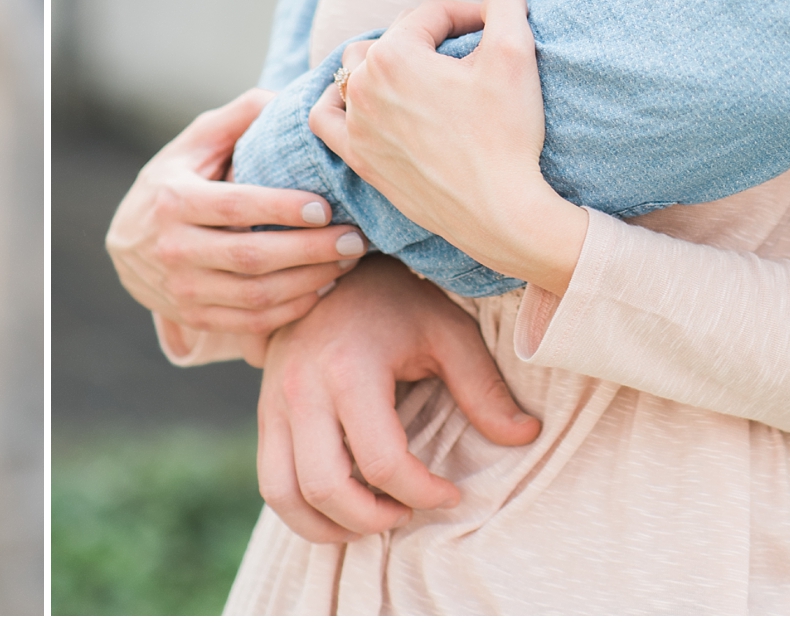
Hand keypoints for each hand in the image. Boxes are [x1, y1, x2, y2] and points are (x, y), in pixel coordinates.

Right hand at [106, 89, 365, 343]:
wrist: (125, 245)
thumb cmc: (172, 182)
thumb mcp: (192, 143)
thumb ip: (237, 118)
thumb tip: (284, 98)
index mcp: (174, 199)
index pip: (236, 206)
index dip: (283, 209)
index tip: (327, 207)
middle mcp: (173, 248)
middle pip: (251, 257)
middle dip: (311, 250)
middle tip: (354, 239)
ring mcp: (182, 289)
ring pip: (256, 296)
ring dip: (309, 282)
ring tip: (346, 262)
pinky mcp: (194, 318)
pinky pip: (251, 323)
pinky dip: (292, 309)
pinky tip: (321, 288)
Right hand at [257, 255, 540, 542]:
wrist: (332, 264)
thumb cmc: (397, 299)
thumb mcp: (447, 330)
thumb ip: (483, 386)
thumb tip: (525, 435)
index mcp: (350, 368)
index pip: (383, 462)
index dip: (424, 494)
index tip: (452, 494)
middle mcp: (302, 388)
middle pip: (326, 488)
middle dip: (374, 519)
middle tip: (410, 511)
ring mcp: (274, 400)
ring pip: (286, 495)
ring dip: (330, 525)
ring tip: (374, 518)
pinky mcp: (265, 409)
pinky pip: (271, 481)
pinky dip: (302, 510)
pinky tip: (342, 506)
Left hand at [311, 0, 586, 296]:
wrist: (502, 212)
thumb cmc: (508, 133)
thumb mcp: (515, 54)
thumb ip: (504, 6)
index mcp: (394, 53)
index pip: (430, 14)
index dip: (468, 14)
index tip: (495, 27)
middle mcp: (362, 85)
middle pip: (391, 39)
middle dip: (426, 39)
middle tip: (465, 55)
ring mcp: (356, 125)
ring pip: (353, 73)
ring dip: (382, 64)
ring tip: (417, 74)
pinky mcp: (359, 159)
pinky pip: (326, 119)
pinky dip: (337, 104)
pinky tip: (360, 102)